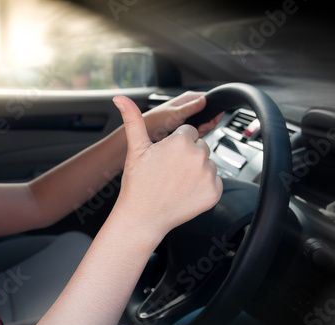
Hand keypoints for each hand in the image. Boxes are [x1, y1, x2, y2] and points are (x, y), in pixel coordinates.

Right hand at [112, 95, 222, 238]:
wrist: (143, 217)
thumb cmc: (138, 184)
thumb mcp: (135, 148)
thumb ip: (133, 119)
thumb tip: (120, 97)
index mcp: (182, 142)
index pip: (188, 133)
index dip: (175, 144)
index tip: (165, 158)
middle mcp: (199, 156)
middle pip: (200, 146)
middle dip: (188, 155)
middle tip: (170, 171)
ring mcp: (208, 175)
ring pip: (208, 163)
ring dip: (196, 170)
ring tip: (177, 182)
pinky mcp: (214, 192)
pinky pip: (214, 181)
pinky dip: (204, 186)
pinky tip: (186, 191)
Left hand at [143, 91, 223, 141]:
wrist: (149, 132)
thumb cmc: (158, 119)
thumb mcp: (175, 113)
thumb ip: (190, 107)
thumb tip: (204, 100)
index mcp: (190, 99)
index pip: (209, 100)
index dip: (214, 109)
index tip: (213, 118)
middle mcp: (191, 108)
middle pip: (209, 115)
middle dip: (208, 123)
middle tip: (202, 127)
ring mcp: (191, 119)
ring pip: (205, 125)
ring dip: (202, 130)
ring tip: (194, 131)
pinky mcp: (189, 129)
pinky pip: (199, 132)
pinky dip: (198, 136)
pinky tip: (192, 136)